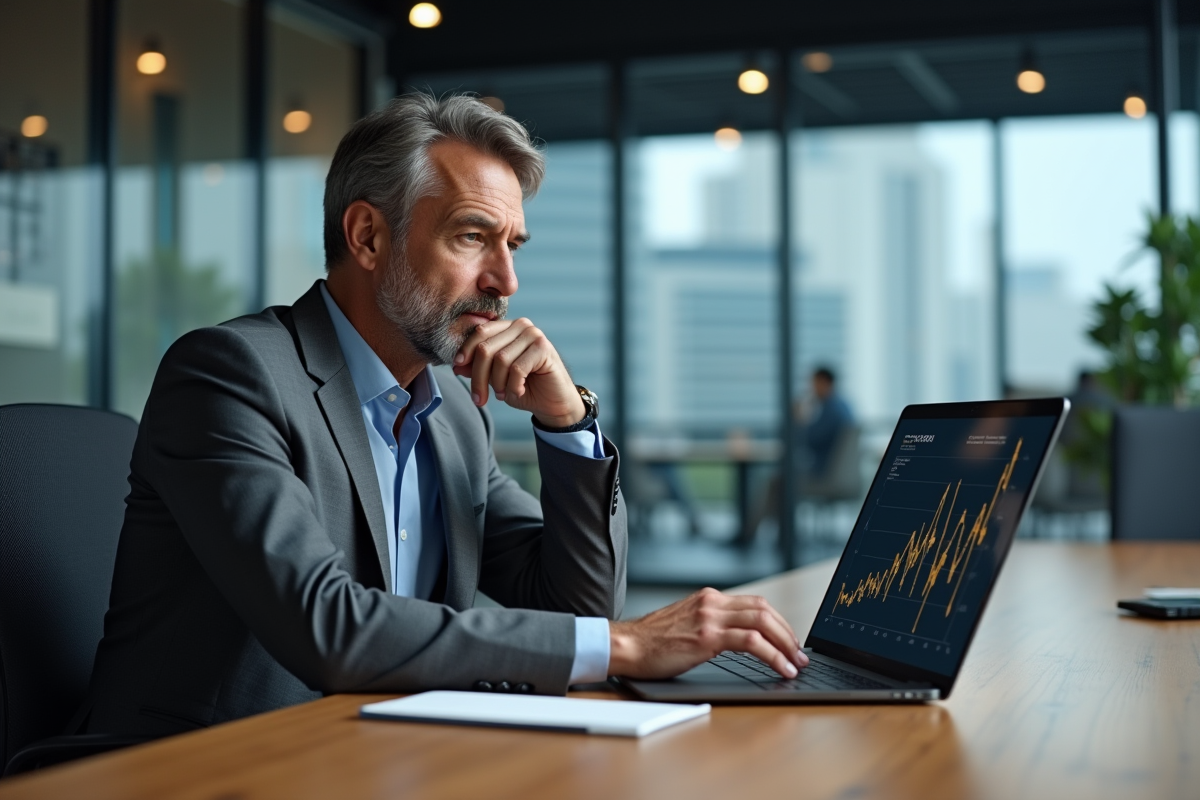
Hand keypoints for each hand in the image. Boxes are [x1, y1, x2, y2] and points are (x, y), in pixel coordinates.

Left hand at [452, 318, 585, 427]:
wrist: (552, 403)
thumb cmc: (524, 388)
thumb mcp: (495, 378)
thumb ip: (478, 368)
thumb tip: (457, 364)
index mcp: (508, 328)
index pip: (480, 333)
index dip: (465, 351)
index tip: (457, 368)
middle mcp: (521, 326)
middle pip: (486, 348)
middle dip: (478, 377)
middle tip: (479, 399)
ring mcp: (534, 335)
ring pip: (500, 359)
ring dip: (497, 384)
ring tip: (502, 395)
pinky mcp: (544, 348)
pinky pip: (517, 368)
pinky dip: (513, 385)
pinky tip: (519, 391)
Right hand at [607, 588, 808, 679]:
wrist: (626, 645)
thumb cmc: (651, 642)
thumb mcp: (686, 624)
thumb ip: (710, 624)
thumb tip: (737, 640)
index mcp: (709, 598)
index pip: (756, 604)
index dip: (778, 622)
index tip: (789, 641)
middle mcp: (712, 602)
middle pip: (765, 610)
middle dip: (787, 633)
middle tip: (799, 654)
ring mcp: (710, 617)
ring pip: (763, 622)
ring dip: (786, 644)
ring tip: (796, 663)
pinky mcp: (707, 637)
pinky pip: (751, 642)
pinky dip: (773, 655)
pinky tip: (781, 668)